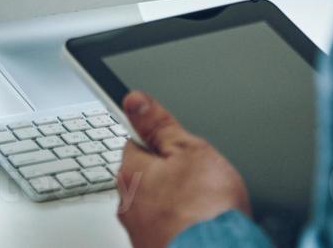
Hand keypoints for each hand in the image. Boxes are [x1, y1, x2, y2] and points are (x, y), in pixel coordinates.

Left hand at [115, 92, 250, 247]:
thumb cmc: (205, 210)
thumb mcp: (189, 150)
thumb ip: (160, 124)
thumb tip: (135, 101)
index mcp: (131, 172)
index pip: (135, 142)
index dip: (161, 141)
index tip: (177, 144)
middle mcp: (127, 205)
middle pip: (147, 177)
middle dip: (170, 174)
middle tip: (200, 176)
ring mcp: (140, 233)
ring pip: (158, 205)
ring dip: (176, 202)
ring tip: (205, 204)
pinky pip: (167, 228)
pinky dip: (181, 225)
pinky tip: (201, 225)